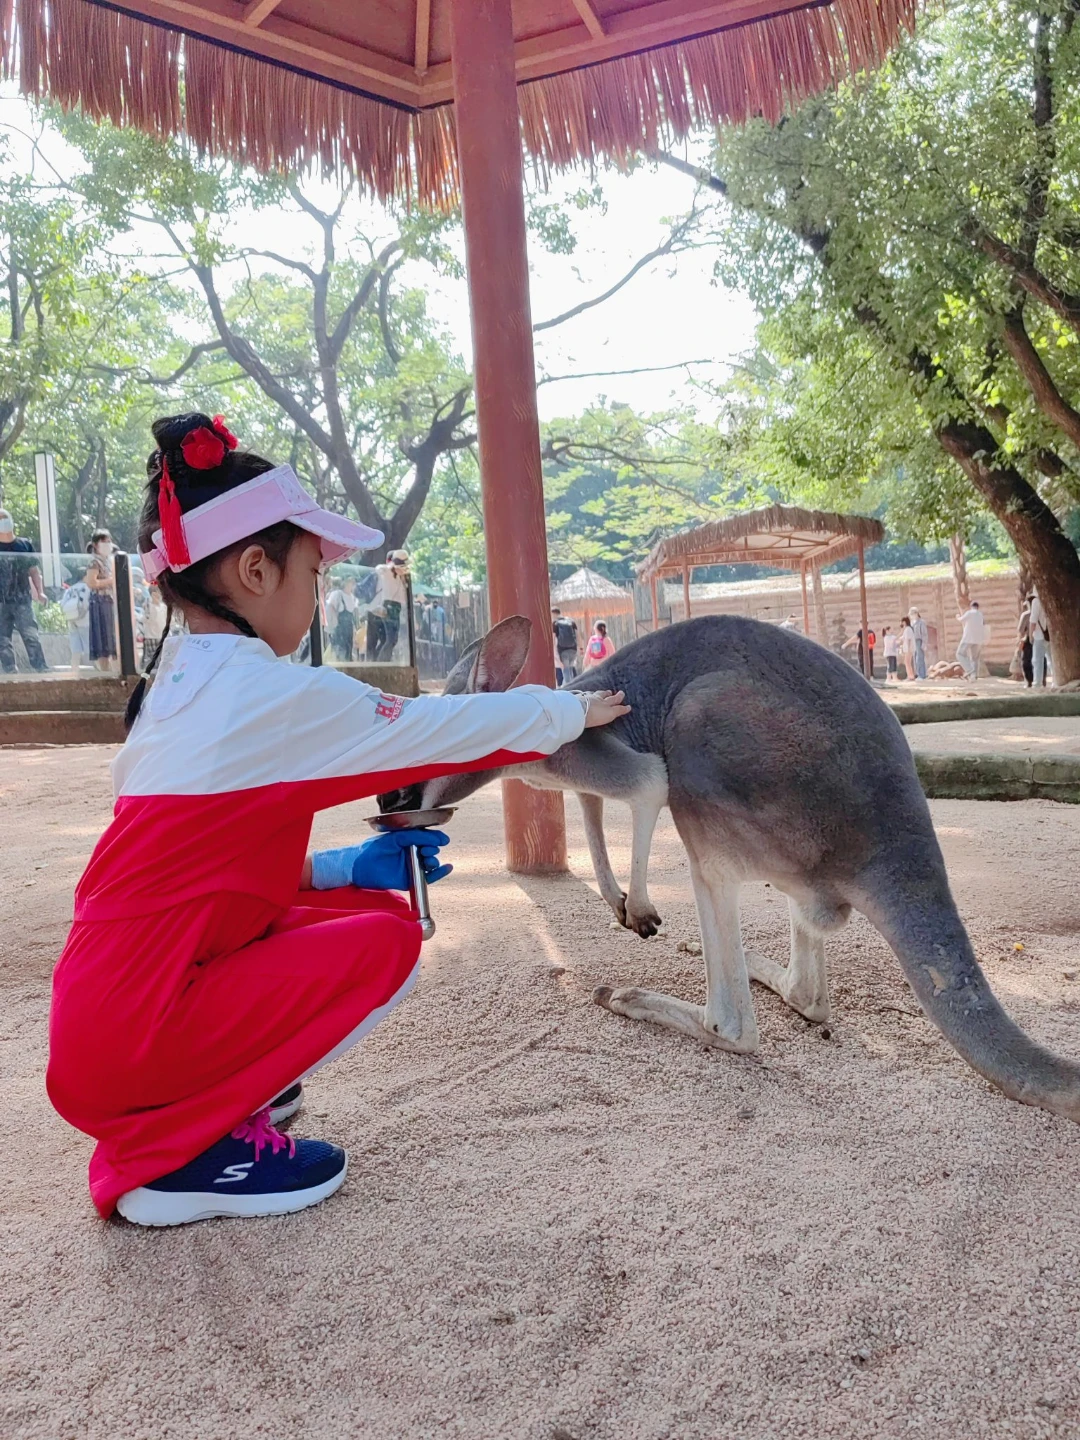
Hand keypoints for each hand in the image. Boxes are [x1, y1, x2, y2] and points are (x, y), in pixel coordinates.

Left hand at [310, 830, 451, 890]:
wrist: (358, 867)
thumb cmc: (373, 849)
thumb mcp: (395, 838)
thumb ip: (414, 836)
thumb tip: (433, 838)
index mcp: (407, 840)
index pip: (426, 837)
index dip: (436, 838)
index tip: (443, 840)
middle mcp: (411, 853)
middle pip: (430, 850)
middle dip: (433, 849)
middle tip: (427, 850)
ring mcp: (411, 866)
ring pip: (430, 864)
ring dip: (434, 861)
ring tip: (428, 860)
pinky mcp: (410, 880)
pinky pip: (428, 877)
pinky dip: (439, 874)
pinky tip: (447, 868)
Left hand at [581, 690, 630, 727]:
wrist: (578, 711)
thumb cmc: (595, 714)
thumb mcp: (610, 714)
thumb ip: (618, 710)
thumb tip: (628, 707)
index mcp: (605, 702)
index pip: (614, 700)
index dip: (619, 698)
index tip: (623, 696)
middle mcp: (596, 698)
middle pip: (603, 695)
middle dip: (608, 694)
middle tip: (610, 692)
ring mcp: (585, 698)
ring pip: (592, 694)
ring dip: (596, 693)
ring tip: (597, 693)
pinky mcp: (576, 700)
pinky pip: (582, 696)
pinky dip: (585, 695)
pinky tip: (583, 696)